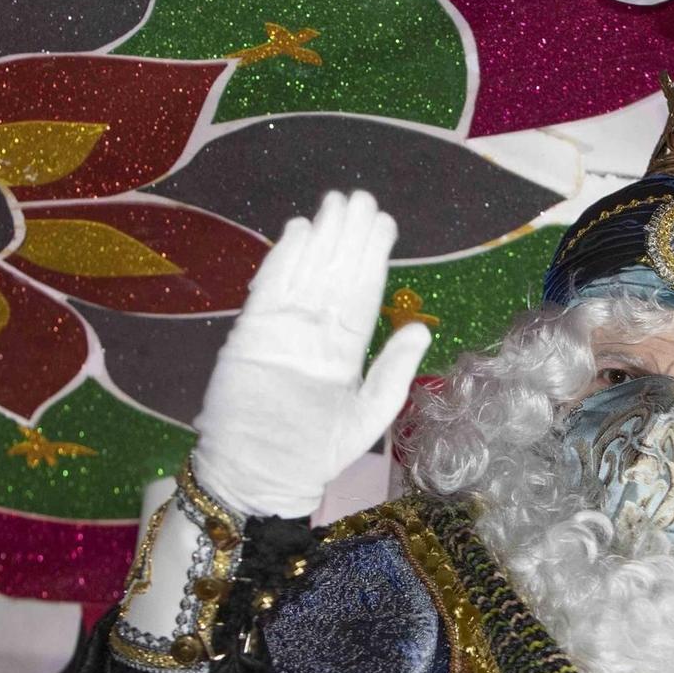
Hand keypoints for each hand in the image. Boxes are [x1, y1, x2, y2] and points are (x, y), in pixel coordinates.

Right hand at [192, 190, 429, 517]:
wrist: (262, 474)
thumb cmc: (316, 452)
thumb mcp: (367, 415)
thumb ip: (393, 372)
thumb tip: (421, 331)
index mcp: (344, 348)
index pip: (362, 293)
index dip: (372, 257)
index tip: (384, 223)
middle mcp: (315, 331)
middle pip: (335, 273)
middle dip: (348, 236)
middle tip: (360, 198)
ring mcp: (282, 328)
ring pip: (306, 272)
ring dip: (321, 237)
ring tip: (336, 203)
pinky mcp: (251, 332)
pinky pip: (271, 288)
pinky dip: (284, 259)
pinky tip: (300, 231)